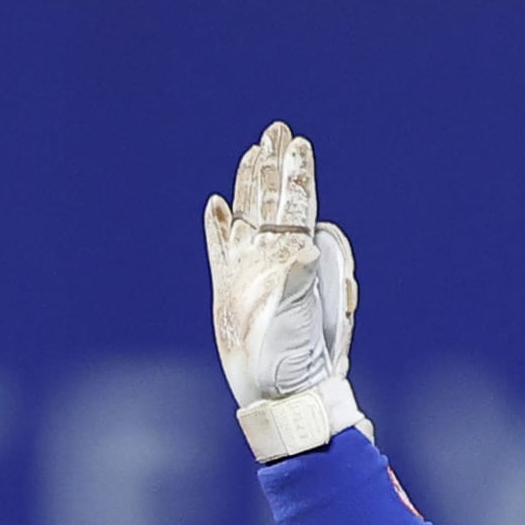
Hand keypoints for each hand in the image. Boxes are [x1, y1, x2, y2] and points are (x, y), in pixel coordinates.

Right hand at [203, 120, 368, 461]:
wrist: (280, 394)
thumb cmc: (297, 361)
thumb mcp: (302, 317)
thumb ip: (302, 280)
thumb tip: (306, 246)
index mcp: (296, 261)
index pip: (297, 206)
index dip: (297, 175)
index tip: (298, 143)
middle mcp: (273, 260)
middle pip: (274, 202)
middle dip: (275, 166)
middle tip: (278, 129)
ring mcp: (250, 272)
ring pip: (249, 218)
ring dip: (250, 185)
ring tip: (253, 154)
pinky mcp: (229, 290)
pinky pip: (221, 249)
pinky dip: (219, 227)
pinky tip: (218, 206)